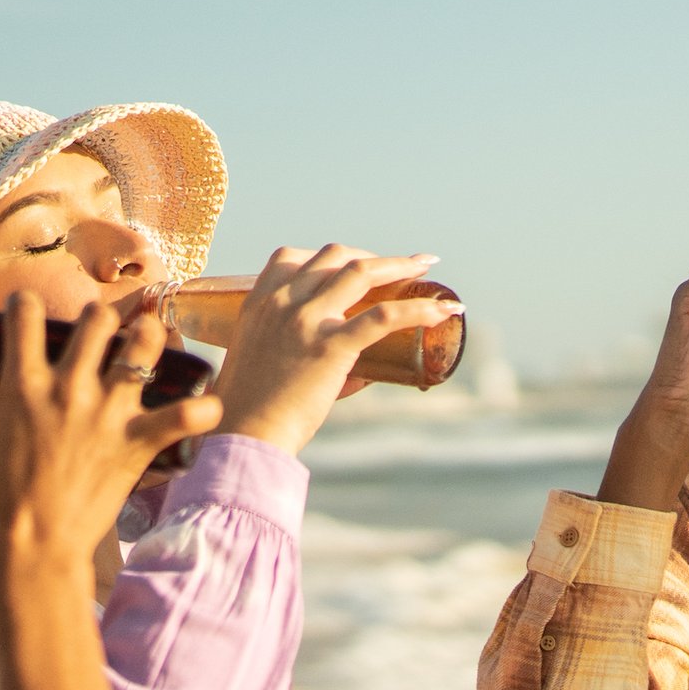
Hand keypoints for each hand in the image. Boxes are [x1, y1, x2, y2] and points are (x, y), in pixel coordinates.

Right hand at [0, 292, 222, 582]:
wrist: (29, 551)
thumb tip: (7, 418)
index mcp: (20, 385)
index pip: (24, 314)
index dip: (27, 306)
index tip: (31, 314)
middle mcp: (67, 387)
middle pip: (98, 318)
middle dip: (103, 319)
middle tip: (104, 336)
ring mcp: (105, 412)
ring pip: (144, 343)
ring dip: (149, 340)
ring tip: (149, 351)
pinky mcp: (136, 443)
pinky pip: (184, 415)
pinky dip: (202, 410)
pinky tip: (206, 408)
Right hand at [202, 245, 452, 454]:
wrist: (246, 434)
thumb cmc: (251, 410)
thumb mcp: (260, 361)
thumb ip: (300, 353)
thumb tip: (358, 372)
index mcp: (259, 304)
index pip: (291, 257)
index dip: (327, 256)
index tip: (352, 261)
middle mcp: (282, 303)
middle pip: (334, 256)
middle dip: (371, 255)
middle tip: (399, 265)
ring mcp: (307, 321)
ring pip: (361, 271)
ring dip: (398, 265)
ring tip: (424, 267)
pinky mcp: (332, 346)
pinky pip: (384, 316)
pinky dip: (418, 309)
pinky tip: (443, 311)